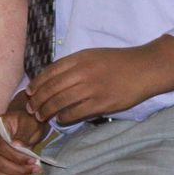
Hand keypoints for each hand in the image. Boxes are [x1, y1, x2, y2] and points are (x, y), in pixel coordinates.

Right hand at [0, 92, 49, 174]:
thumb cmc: (28, 122)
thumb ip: (24, 134)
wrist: (26, 124)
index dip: (16, 156)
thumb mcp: (30, 123)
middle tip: (34, 168)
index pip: (1, 146)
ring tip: (29, 173)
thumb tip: (17, 145)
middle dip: (16, 168)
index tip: (33, 160)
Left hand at [25, 35, 173, 124]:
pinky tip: (61, 120)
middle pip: (51, 88)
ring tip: (42, 116)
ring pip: (60, 102)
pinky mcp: (101, 103)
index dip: (36, 84)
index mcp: (80, 57)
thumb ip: (73, 64)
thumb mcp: (93, 54)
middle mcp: (83, 72)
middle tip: (31, 108)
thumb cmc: (118, 61)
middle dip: (37, 100)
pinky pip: (75, 113)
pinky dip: (64, 118)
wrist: (143, 68)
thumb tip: (51, 77)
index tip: (29, 92)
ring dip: (47, 111)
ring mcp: (92, 88)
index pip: (50, 71)